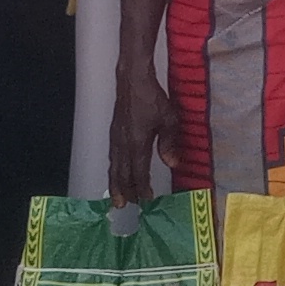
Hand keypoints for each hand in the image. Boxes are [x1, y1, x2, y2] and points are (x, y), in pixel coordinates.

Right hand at [109, 62, 171, 204]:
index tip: (146, 200)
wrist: (132, 79)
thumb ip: (170, 143)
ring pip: (114, 166)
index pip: (139, 172)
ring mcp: (116, 137)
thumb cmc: (152, 97)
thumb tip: (173, 164)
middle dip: (124, 190)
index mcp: (136, 143)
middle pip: (122, 173)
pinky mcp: (113, 131)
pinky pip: (112, 155)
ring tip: (116, 196)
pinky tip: (116, 171)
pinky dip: (113, 168)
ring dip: (115, 182)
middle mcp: (122, 143)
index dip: (142, 187)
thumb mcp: (169, 119)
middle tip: (125, 206)